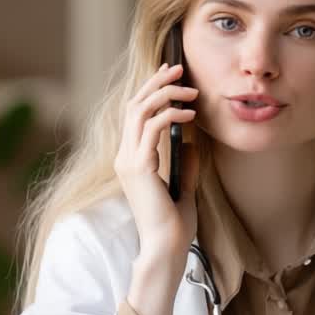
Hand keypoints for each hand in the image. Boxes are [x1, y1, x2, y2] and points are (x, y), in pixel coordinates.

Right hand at [114, 62, 199, 264]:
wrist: (166, 247)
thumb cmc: (174, 225)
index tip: (170, 74)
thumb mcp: (183, 187)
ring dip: (165, 94)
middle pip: (134, 105)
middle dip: (156, 81)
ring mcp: (128, 161)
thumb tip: (189, 142)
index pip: (135, 115)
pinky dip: (171, 115)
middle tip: (178, 67)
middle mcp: (125, 157)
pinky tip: (189, 115)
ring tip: (190, 89)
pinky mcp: (139, 167)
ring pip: (140, 110)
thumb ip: (184, 164)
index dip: (150, 89)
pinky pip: (152, 128)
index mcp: (131, 160)